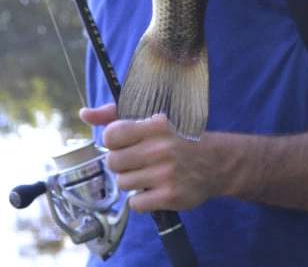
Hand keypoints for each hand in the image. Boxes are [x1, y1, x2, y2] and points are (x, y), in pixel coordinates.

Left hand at [80, 105, 224, 213]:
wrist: (214, 162)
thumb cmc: (176, 138)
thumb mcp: (151, 120)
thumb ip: (115, 116)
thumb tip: (84, 114)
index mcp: (156, 125)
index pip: (111, 135)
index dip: (114, 142)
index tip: (126, 142)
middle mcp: (161, 148)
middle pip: (113, 162)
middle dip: (121, 163)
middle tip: (138, 159)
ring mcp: (166, 173)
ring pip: (122, 184)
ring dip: (132, 181)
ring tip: (149, 173)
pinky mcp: (170, 196)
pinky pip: (135, 203)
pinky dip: (142, 199)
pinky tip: (155, 188)